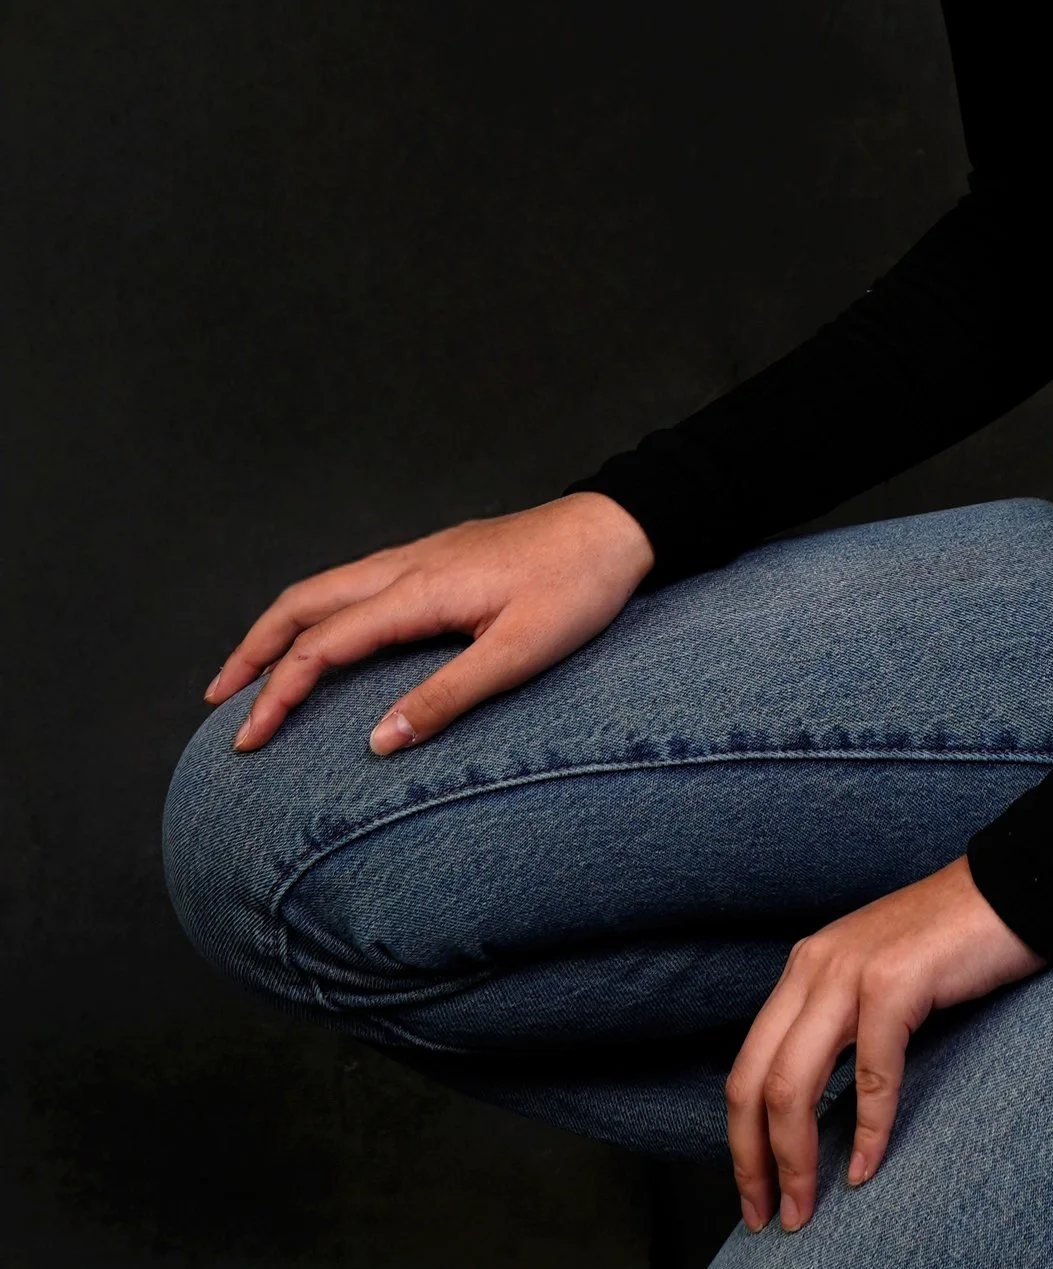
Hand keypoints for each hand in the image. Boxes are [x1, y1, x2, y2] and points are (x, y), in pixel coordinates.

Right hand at [206, 491, 656, 754]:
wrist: (618, 526)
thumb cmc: (577, 589)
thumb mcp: (519, 653)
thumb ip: (447, 697)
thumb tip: (377, 742)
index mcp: (419, 590)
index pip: (322, 645)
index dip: (277, 692)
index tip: (248, 739)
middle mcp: (408, 564)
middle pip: (302, 601)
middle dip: (252, 649)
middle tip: (218, 699)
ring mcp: (421, 553)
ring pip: (326, 584)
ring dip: (281, 626)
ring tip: (253, 669)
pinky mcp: (440, 553)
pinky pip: (356, 579)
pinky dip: (319, 610)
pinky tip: (326, 633)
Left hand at [727, 855, 1043, 1226]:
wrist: (1016, 887)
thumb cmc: (956, 946)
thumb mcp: (877, 982)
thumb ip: (842, 1029)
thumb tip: (818, 1113)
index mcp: (805, 970)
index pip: (745, 1068)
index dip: (741, 1142)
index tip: (755, 1194)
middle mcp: (813, 967)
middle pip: (752, 1084)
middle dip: (753, 1162)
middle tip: (767, 1219)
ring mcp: (851, 972)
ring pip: (792, 1085)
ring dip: (794, 1160)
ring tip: (804, 1211)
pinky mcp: (897, 982)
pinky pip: (870, 1074)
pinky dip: (867, 1131)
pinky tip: (867, 1168)